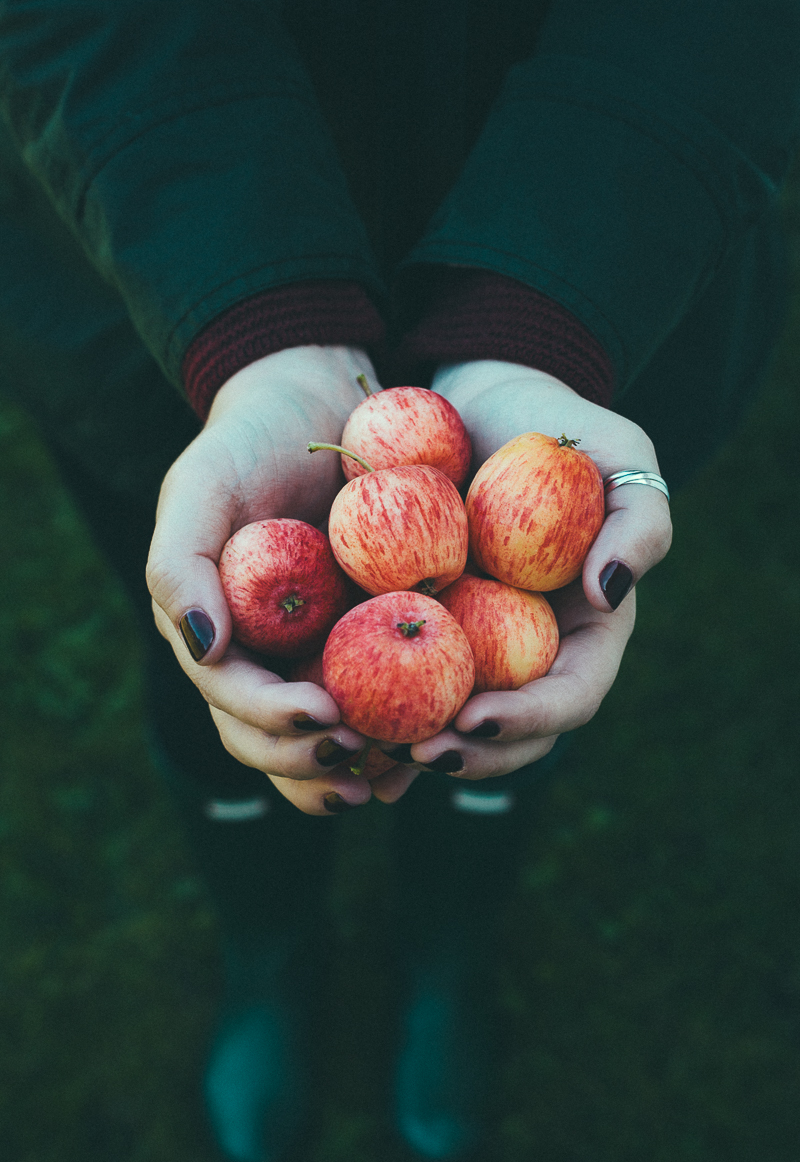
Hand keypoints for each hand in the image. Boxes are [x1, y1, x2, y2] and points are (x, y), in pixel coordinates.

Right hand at [146, 344, 416, 813]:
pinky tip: (427, 747)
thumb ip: (179, 562)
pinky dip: (393, 733)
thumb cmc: (250, 442)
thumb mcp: (202, 485)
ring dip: (349, 771)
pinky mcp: (361, 645)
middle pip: (269, 739)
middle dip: (308, 762)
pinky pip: (374, 704)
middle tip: (363, 758)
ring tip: (396, 775)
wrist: (316, 409)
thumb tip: (202, 645)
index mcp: (215, 636)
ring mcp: (309, 657)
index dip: (272, 720)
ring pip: (318, 741)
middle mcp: (259, 658)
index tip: (327, 717)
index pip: (232, 699)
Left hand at [382, 359, 671, 783]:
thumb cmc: (559, 428)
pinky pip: (402, 681)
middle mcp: (531, 653)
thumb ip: (639, 521)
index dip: (530, 720)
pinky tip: (341, 727)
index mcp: (586, 631)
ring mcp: (476, 646)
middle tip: (419, 754)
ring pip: (455, 722)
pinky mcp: (424, 630)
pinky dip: (378, 711)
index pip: (571, 696)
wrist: (477, 406)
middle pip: (514, 734)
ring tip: (371, 755)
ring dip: (419, 750)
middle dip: (471, 755)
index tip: (474, 720)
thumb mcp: (621, 453)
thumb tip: (609, 594)